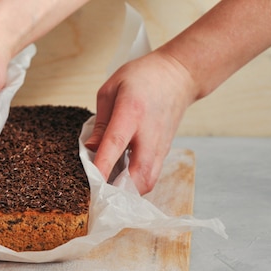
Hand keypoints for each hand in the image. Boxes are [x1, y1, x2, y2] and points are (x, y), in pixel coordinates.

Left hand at [84, 50, 196, 193]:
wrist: (179, 75)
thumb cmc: (142, 78)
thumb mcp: (110, 90)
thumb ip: (99, 122)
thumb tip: (90, 149)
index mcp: (131, 111)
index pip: (116, 143)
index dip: (103, 165)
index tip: (92, 182)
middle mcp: (149, 133)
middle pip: (139, 173)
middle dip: (118, 190)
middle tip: (98, 195)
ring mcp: (160, 145)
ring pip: (148, 181)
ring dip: (128, 192)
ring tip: (108, 192)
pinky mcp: (164, 152)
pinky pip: (151, 177)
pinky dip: (135, 185)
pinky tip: (120, 183)